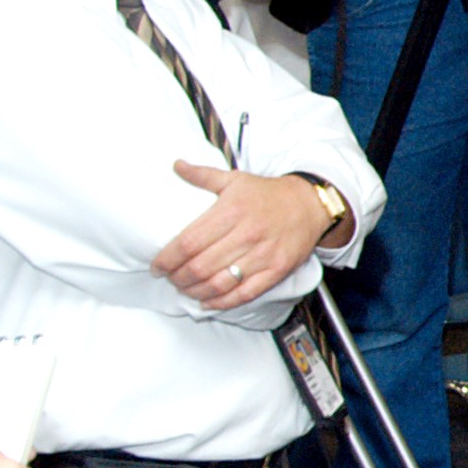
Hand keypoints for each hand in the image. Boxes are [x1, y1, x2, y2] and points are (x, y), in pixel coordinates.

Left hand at [154, 162, 329, 308]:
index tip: (157, 266)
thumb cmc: (268, 194)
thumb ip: (202, 175)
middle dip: (178, 278)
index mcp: (231, 211)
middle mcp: (246, 234)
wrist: (310, 205)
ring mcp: (263, 255)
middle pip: (200, 266)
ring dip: (196, 291)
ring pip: (219, 283)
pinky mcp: (277, 270)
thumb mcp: (235, 179)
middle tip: (171, 279)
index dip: (168, 259)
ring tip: (186, 289)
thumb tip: (176, 165)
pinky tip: (207, 301)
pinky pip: (245, 293)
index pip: (188, 243)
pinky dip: (222, 302)